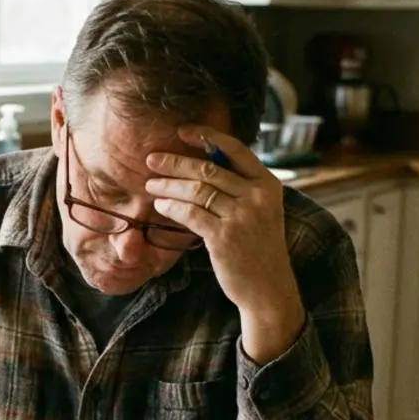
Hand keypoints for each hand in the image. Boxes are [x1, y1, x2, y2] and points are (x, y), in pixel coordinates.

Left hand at [144, 126, 306, 361]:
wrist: (268, 288)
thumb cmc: (258, 249)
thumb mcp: (261, 212)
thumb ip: (240, 188)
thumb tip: (203, 164)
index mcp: (268, 184)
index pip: (236, 149)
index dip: (206, 136)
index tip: (181, 131)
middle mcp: (257, 196)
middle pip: (208, 169)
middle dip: (175, 162)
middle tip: (151, 160)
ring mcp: (242, 216)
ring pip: (196, 190)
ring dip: (168, 186)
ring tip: (151, 185)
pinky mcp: (224, 236)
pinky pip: (190, 213)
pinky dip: (172, 207)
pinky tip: (160, 205)